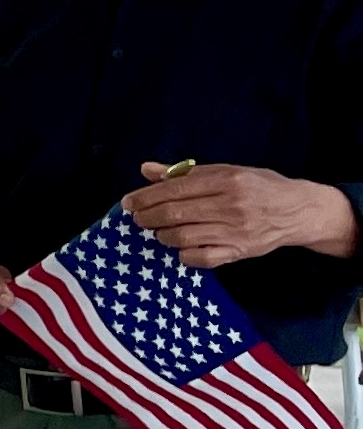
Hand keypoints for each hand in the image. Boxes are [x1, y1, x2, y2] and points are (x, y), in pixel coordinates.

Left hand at [127, 159, 360, 270]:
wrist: (300, 210)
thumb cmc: (260, 187)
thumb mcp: (228, 171)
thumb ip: (186, 172)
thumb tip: (146, 169)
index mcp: (228, 179)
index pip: (176, 189)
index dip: (146, 197)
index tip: (128, 203)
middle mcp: (231, 205)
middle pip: (175, 213)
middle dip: (148, 217)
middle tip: (137, 220)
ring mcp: (236, 230)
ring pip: (184, 237)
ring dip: (163, 236)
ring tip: (159, 232)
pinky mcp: (240, 251)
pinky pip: (201, 258)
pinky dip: (184, 255)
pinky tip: (181, 248)